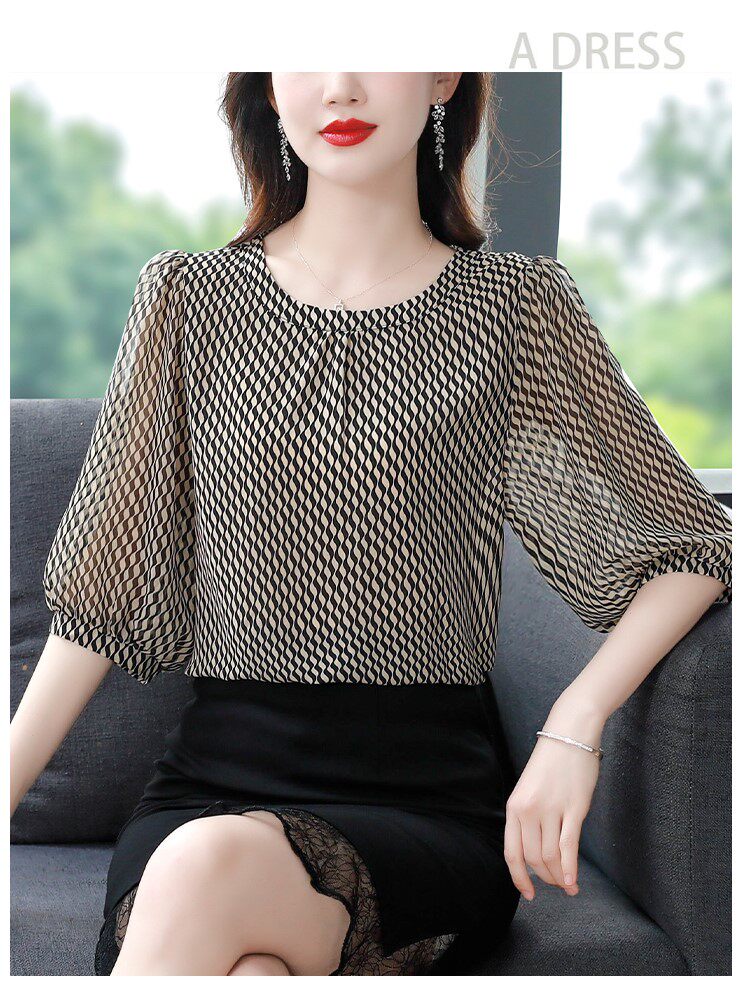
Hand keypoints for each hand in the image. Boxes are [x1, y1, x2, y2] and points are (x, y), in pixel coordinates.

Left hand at [503, 698, 604, 901]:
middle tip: (555, 885)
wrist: (569, 735)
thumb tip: (534, 851)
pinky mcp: (573, 809)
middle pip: (533, 858)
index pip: (512, 853)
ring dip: (558, 877)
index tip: (528, 893)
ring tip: (567, 886)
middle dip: (544, 878)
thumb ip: (527, 817)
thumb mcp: (529, 790)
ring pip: (551, 856)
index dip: (519, 878)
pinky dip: (570, 869)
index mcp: (514, 807)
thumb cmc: (551, 763)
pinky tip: (573, 881)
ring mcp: (550, 810)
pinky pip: (568, 846)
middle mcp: (528, 811)